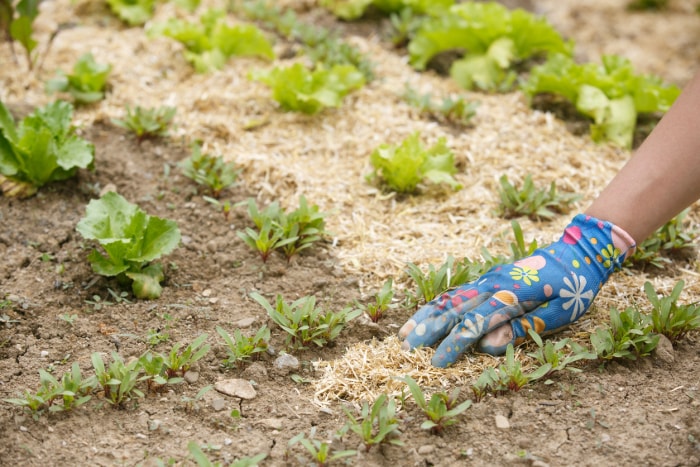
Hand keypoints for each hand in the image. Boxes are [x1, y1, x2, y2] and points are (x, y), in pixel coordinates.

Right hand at [398, 214, 635, 366]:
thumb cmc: (573, 288)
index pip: (474, 324)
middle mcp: (493, 284)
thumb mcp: (557, 313)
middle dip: (427, 329)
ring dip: (425, 316)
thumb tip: (488, 344)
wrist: (577, 253)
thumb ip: (521, 327)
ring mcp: (487, 279)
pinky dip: (437, 304)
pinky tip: (424, 315)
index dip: (454, 344)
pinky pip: (457, 291)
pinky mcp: (487, 278)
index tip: (436, 363)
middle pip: (453, 308)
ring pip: (449, 298)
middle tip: (405, 348)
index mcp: (510, 295)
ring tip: (404, 333)